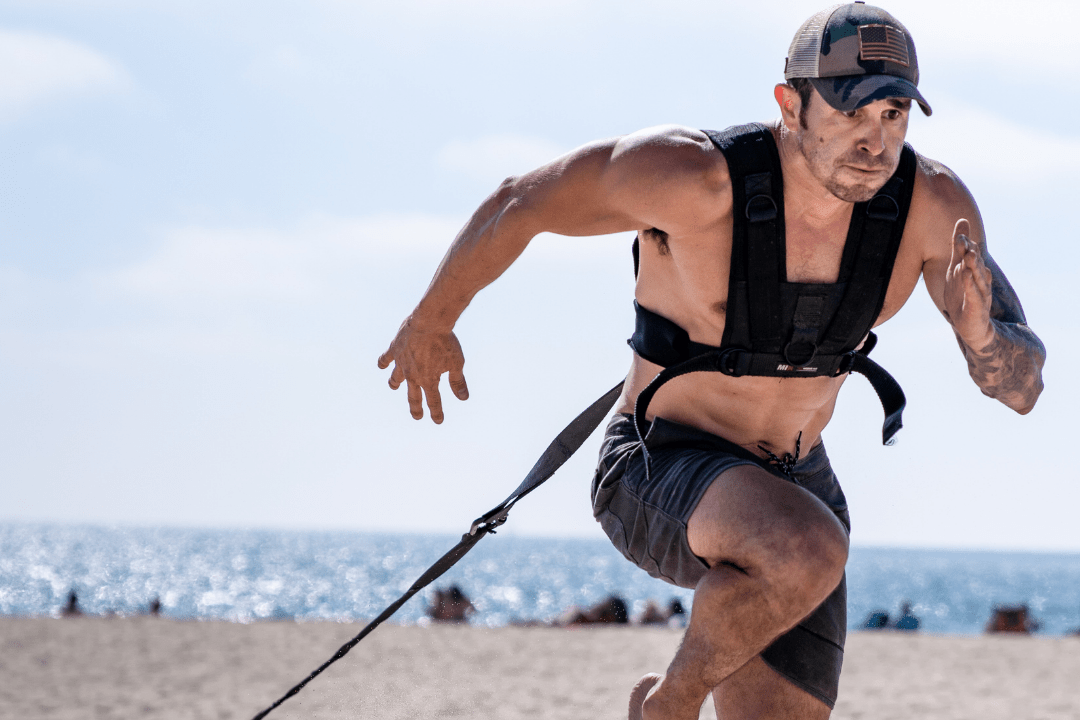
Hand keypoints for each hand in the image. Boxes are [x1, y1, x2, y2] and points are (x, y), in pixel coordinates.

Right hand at [378, 318, 468, 422]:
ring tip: (394, 387)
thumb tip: (463, 398)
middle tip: (417, 417)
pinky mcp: (395, 350)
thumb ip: (458, 381)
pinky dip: (383, 362)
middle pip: (413, 396)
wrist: (429, 322)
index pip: (434, 402)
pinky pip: (385, 358)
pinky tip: (382, 365)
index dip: (436, 413)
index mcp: (429, 380)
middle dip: (416, 408)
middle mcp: (413, 375)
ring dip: (395, 384)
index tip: (438, 421)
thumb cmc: (445, 342)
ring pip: (395, 378)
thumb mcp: (456, 363)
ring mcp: (401, 363)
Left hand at [943, 219, 993, 349]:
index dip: (965, 244)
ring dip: (973, 266)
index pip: (970, 254)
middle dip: (970, 252)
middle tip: (964, 240)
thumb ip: (959, 248)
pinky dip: (970, 285)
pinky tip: (967, 276)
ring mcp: (980, 293)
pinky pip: (974, 294)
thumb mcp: (956, 270)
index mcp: (973, 271)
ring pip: (978, 278)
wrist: (973, 327)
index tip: (960, 230)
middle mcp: (980, 280)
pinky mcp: (978, 307)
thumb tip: (962, 220)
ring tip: (969, 255)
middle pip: (975, 264)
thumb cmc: (962, 296)